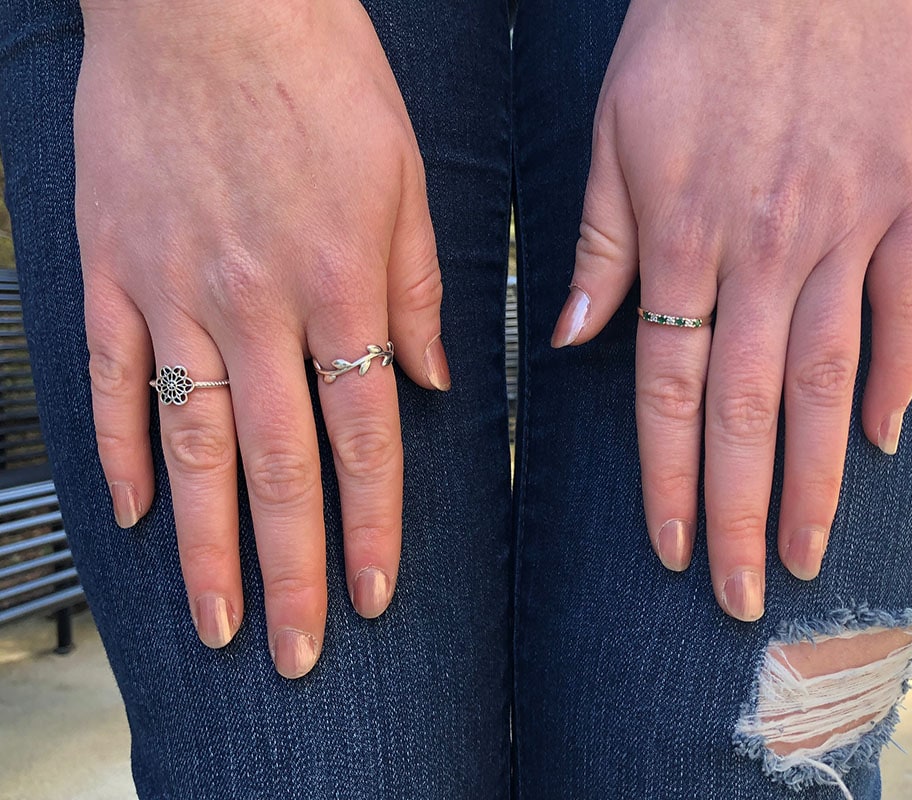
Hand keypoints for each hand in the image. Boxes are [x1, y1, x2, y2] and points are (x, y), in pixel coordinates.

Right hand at [75, 0, 448, 676]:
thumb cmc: (322, 75)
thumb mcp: (405, 178)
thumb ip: (421, 291)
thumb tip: (434, 382)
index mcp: (342, 286)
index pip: (365, 440)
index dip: (372, 528)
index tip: (372, 595)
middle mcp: (258, 307)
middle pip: (279, 468)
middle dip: (292, 570)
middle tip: (294, 650)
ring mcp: (175, 293)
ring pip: (191, 447)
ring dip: (205, 544)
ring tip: (218, 617)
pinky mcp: (112, 269)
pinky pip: (115, 378)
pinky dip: (120, 451)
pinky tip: (130, 513)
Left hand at [551, 0, 911, 619]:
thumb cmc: (687, 44)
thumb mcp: (614, 140)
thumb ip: (600, 249)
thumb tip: (571, 343)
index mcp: (685, 241)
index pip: (669, 393)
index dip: (667, 480)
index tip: (672, 549)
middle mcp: (765, 253)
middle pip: (748, 412)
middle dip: (741, 514)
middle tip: (744, 596)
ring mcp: (844, 229)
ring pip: (827, 381)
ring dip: (817, 478)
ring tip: (810, 553)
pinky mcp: (906, 200)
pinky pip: (907, 307)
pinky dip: (895, 376)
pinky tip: (879, 441)